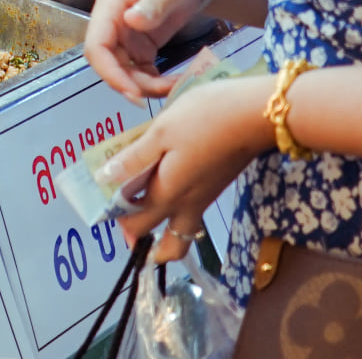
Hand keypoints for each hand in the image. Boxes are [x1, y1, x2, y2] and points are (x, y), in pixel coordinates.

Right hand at [84, 0, 214, 101]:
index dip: (110, 73)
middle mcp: (113, 23)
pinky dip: (157, 81)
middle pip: (109, 64)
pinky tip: (177, 82)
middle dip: (132, 84)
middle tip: (164, 93)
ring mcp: (127, 35)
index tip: (133, 92)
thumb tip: (132, 21)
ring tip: (178, 86)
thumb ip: (152, 3)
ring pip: (126, 71)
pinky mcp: (142, 43)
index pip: (96, 46)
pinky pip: (142, 70)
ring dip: (147, 85)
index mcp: (111, 6)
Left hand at [104, 77, 274, 263]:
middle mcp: (187, 206)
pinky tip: (168, 182)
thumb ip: (134, 159)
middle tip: (127, 222)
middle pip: (168, 247)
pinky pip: (193, 213)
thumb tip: (105, 180)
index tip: (105, 205)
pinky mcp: (218, 186)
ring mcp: (206, 198)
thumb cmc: (204, 118)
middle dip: (145, 242)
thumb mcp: (161, 132)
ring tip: (146, 209)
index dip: (118, 221)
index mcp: (167, 195)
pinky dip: (178, 211)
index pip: (137, 226)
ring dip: (164, 233)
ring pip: (184, 233)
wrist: (256, 114)